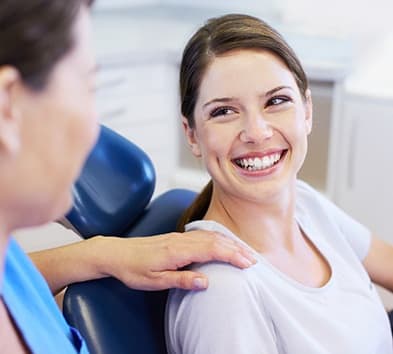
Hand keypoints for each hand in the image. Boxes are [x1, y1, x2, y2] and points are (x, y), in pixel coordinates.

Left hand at [98, 230, 256, 290]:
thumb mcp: (155, 281)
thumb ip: (181, 280)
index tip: (248, 263)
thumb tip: (206, 281)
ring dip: (229, 242)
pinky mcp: (177, 237)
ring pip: (210, 235)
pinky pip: (202, 235)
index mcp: (177, 250)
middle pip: (215, 240)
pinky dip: (217, 238)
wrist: (117, 253)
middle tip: (254, 259)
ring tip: (244, 252)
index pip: (212, 249)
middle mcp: (181, 240)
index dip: (232, 255)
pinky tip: (222, 242)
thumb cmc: (134, 269)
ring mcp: (179, 237)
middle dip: (236, 249)